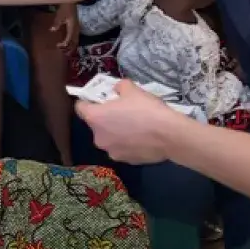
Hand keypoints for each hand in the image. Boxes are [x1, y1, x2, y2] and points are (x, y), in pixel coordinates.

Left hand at [50, 4, 78, 53]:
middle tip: (63, 53)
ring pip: (76, 40)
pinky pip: (76, 37)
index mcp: (72, 27)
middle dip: (70, 48)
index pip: (69, 39)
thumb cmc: (65, 8)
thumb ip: (57, 23)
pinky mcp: (76, 27)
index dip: (64, 44)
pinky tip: (68, 43)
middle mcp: (76, 29)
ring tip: (66, 51)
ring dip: (72, 47)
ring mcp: (77, 28)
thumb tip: (52, 30)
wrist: (71, 2)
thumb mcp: (60, 15)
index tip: (58, 45)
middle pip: (74, 42)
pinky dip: (72, 42)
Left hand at [73, 79, 190, 164]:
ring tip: (135, 126)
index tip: (99, 99)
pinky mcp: (125, 161)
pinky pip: (122, 148)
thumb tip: (118, 89)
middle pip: (96, 124)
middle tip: (122, 111)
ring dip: (116, 132)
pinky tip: (142, 138)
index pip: (80, 107)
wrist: (169, 135)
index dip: (88, 101)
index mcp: (95, 118)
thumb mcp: (132, 89)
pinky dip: (128, 143)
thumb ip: (120, 87)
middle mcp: (98, 138)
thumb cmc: (146, 109)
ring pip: (109, 138)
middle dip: (106, 118)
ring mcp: (111, 152)